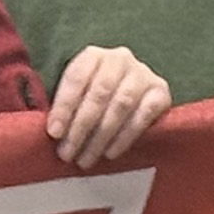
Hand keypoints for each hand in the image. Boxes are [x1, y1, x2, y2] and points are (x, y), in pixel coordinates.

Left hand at [48, 46, 171, 168]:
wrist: (131, 94)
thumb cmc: (94, 98)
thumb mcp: (76, 95)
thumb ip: (65, 107)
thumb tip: (52, 133)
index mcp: (93, 55)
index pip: (77, 77)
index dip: (64, 106)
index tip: (54, 133)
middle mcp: (119, 59)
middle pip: (99, 93)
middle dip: (81, 126)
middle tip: (68, 153)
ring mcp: (143, 74)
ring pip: (121, 104)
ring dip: (101, 135)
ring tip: (86, 159)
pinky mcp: (161, 91)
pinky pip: (144, 114)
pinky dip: (126, 136)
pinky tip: (111, 152)